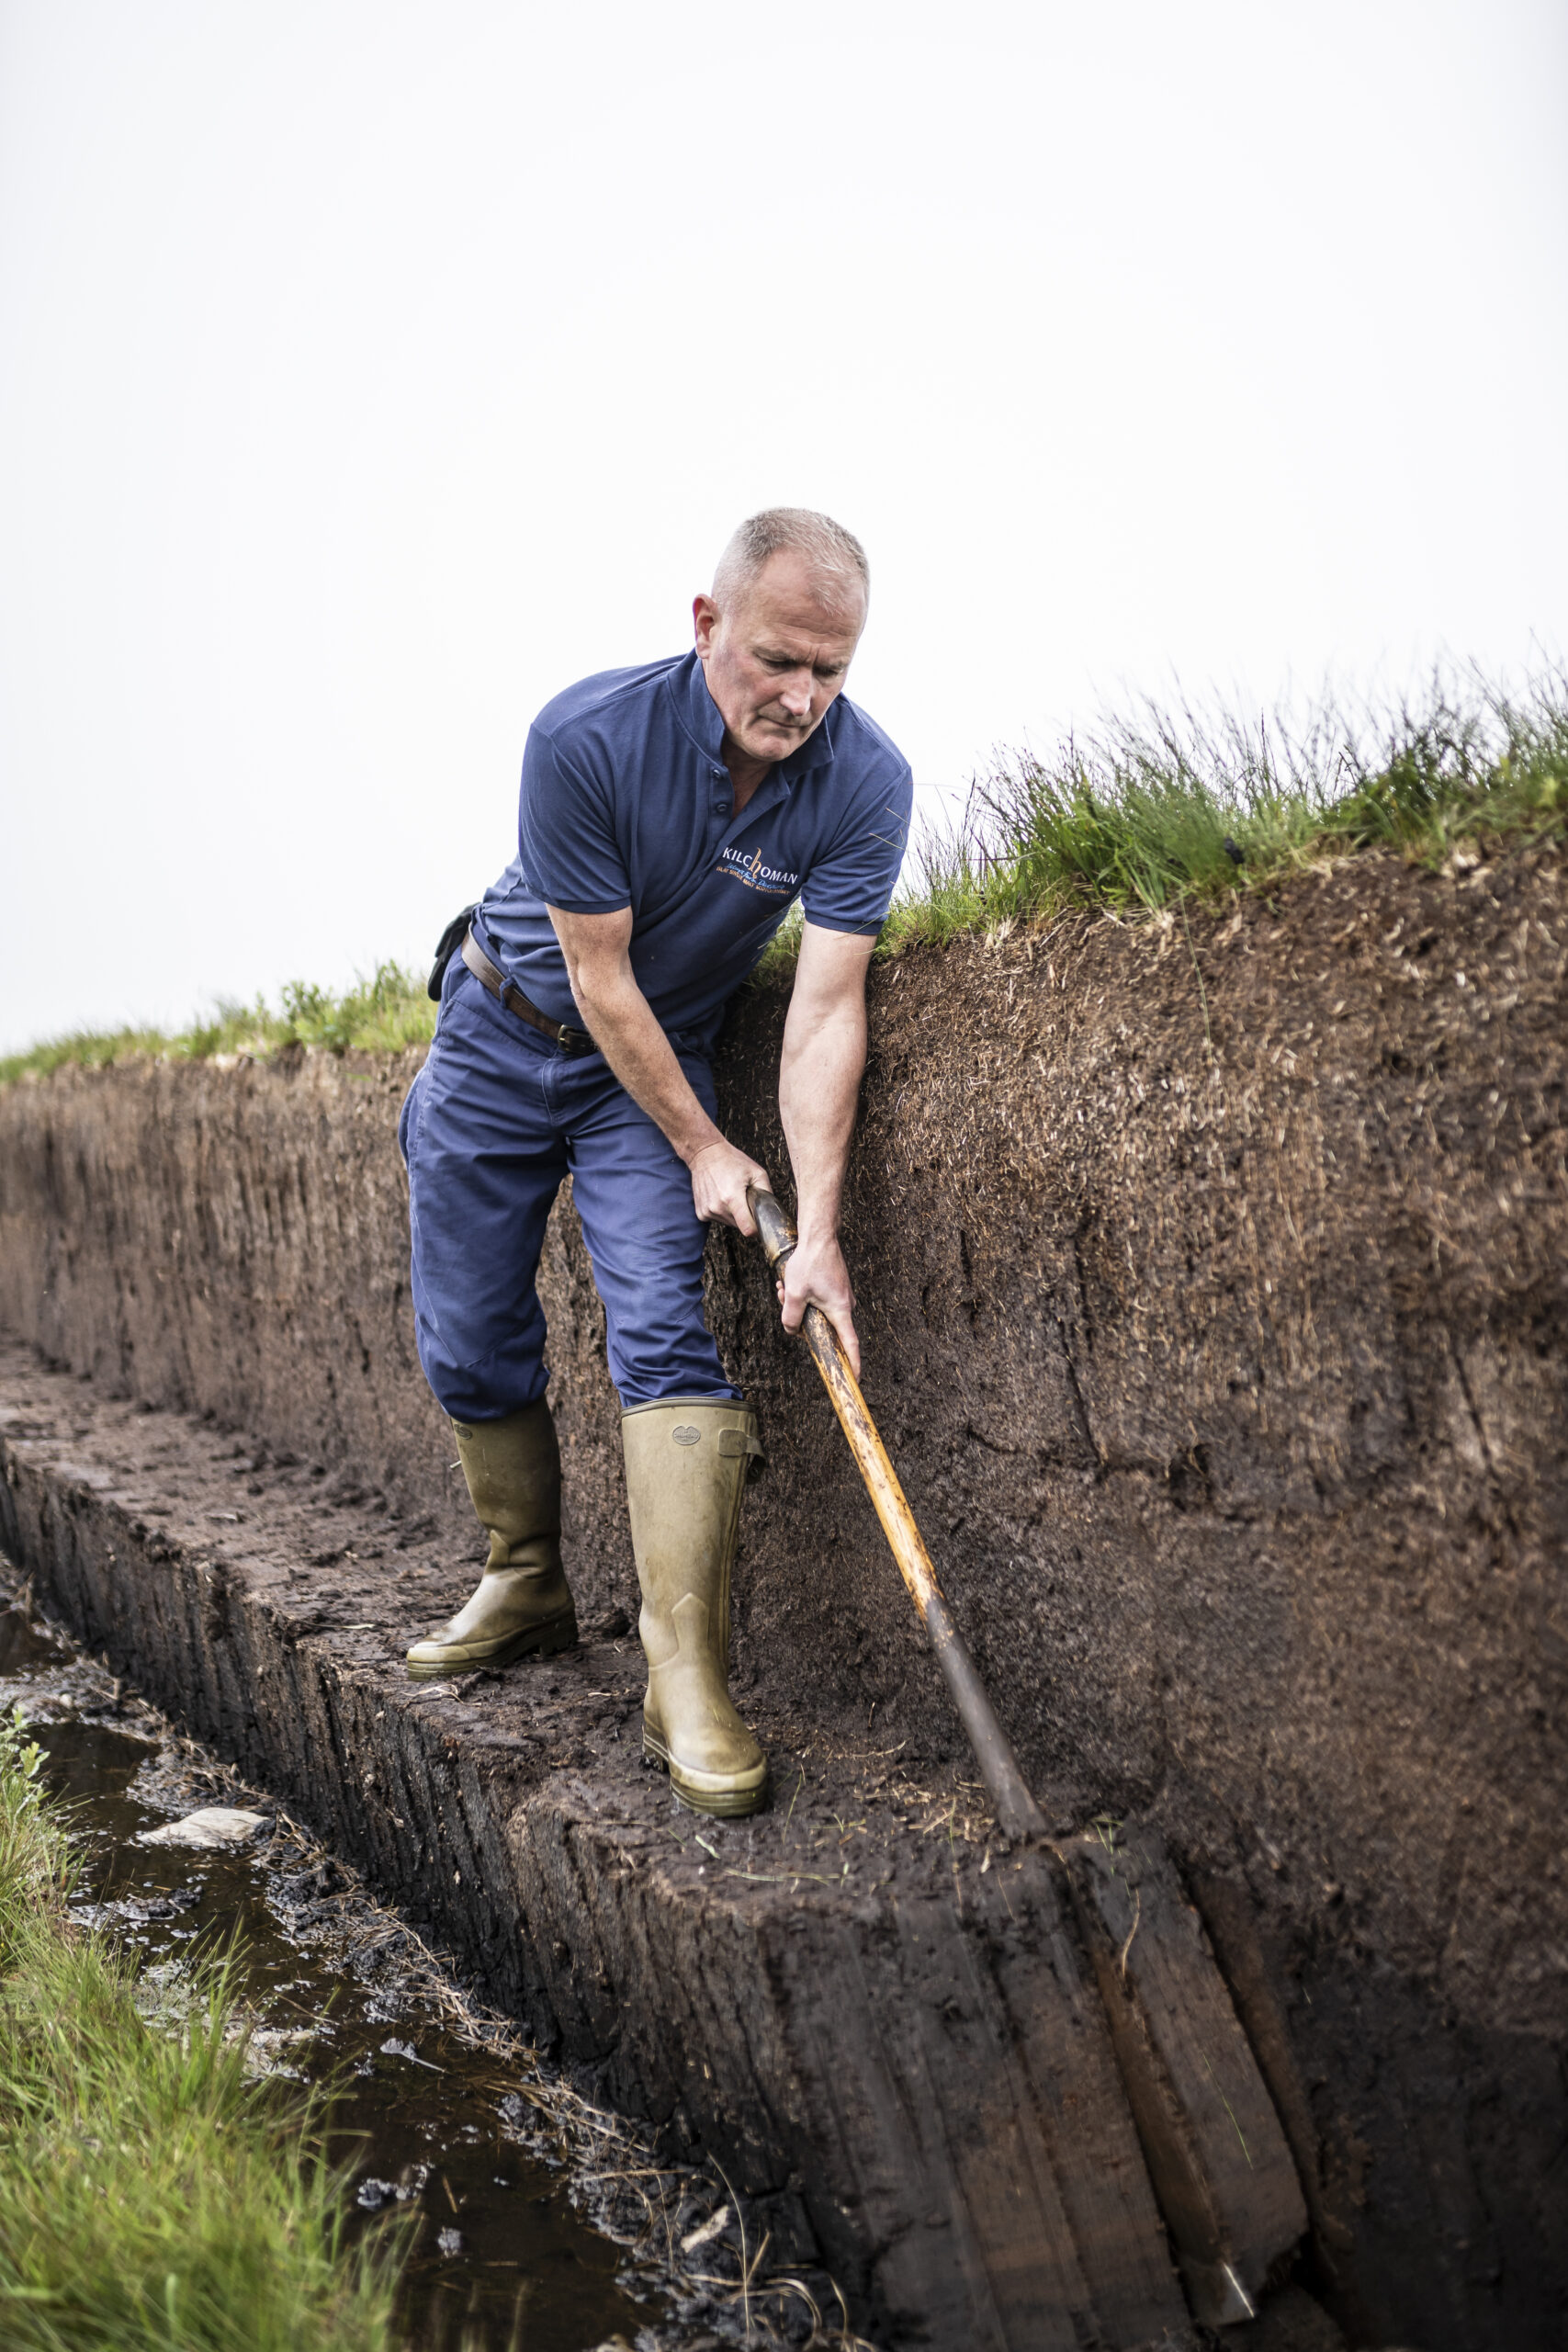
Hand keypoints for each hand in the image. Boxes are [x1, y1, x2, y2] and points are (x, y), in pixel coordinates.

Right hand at [689, 1138, 770, 1232]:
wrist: (705, 1154)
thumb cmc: (731, 1160)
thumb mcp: (756, 1172)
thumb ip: (767, 1192)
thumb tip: (772, 1211)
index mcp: (732, 1198)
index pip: (747, 1229)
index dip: (756, 1229)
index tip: (759, 1223)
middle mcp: (718, 1207)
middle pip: (740, 1226)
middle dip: (746, 1216)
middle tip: (743, 1198)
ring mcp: (707, 1211)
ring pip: (729, 1223)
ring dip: (734, 1214)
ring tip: (731, 1194)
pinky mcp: (701, 1213)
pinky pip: (718, 1220)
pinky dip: (723, 1212)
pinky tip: (721, 1196)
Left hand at [778, 1231, 859, 1378]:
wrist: (819, 1235)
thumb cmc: (809, 1263)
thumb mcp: (794, 1293)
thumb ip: (791, 1317)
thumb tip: (791, 1330)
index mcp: (840, 1310)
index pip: (850, 1343)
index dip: (853, 1363)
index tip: (855, 1378)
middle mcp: (845, 1304)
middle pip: (825, 1327)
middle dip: (802, 1320)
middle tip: (785, 1300)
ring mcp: (842, 1295)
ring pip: (818, 1311)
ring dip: (798, 1304)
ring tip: (784, 1286)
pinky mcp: (836, 1287)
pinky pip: (819, 1300)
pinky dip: (803, 1295)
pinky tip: (789, 1281)